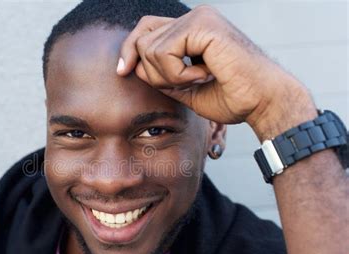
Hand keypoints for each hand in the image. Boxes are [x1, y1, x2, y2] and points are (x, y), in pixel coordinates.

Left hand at [117, 5, 315, 138]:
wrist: (263, 102)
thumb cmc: (232, 98)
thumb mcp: (185, 88)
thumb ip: (160, 75)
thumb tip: (131, 67)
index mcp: (192, 29)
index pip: (146, 30)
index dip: (130, 50)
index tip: (123, 71)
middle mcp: (195, 18)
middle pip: (142, 38)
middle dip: (151, 72)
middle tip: (182, 84)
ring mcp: (200, 18)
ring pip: (150, 48)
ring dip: (167, 76)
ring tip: (198, 80)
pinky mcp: (204, 25)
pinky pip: (165, 53)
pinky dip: (178, 74)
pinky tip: (204, 75)